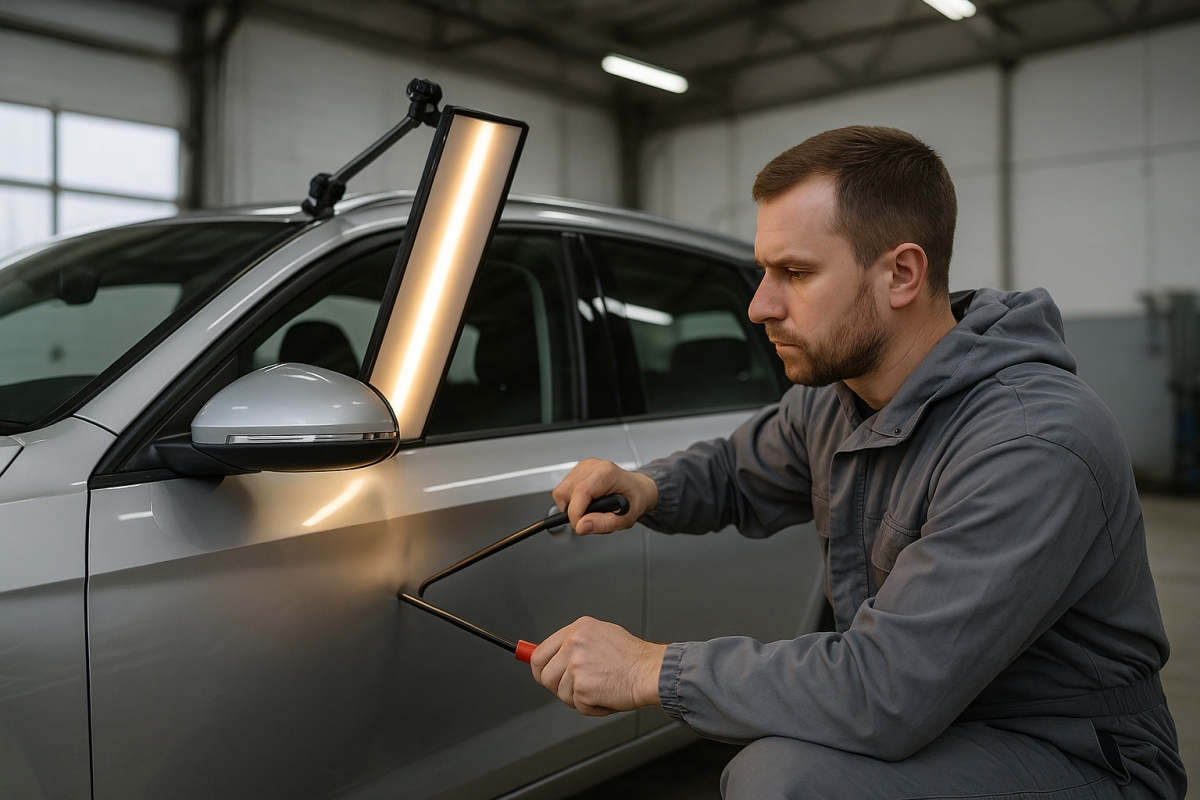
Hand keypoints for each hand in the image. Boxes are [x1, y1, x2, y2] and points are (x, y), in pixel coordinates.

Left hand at [529, 617, 666, 715]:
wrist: (651, 671)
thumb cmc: (633, 657)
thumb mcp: (601, 636)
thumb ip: (576, 644)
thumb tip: (552, 658)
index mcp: (578, 629)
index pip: (540, 653)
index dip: (540, 669)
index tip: (543, 675)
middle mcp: (574, 643)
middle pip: (544, 676)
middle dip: (558, 688)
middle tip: (578, 689)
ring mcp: (577, 665)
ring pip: (560, 693)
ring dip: (579, 698)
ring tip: (601, 688)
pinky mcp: (583, 687)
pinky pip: (578, 706)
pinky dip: (592, 707)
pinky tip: (607, 695)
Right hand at [553, 458, 658, 534]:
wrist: (637, 488)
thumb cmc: (633, 499)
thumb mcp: (625, 519)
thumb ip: (603, 524)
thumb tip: (581, 526)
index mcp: (606, 474)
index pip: (579, 493)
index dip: (575, 514)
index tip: (580, 526)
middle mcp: (592, 466)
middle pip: (565, 493)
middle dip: (574, 512)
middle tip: (591, 517)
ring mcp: (583, 467)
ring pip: (561, 492)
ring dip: (572, 506)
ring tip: (592, 508)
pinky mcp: (576, 471)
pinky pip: (564, 490)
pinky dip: (572, 500)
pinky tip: (588, 501)